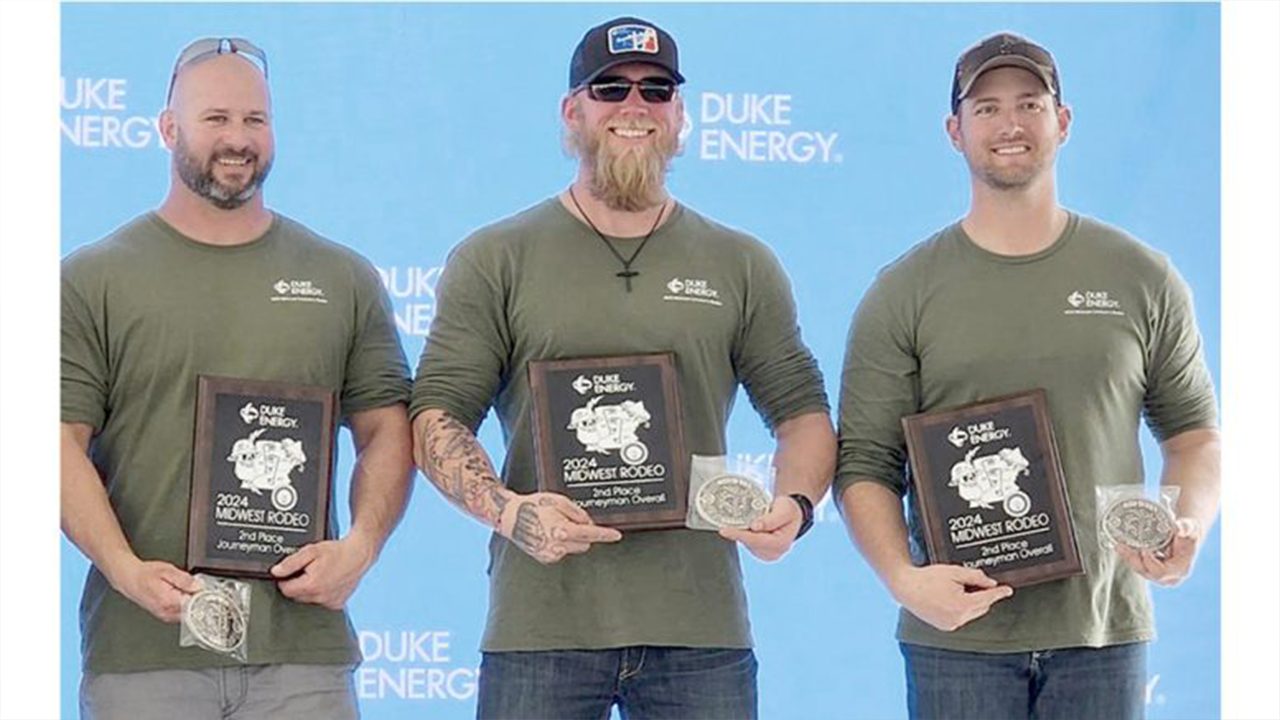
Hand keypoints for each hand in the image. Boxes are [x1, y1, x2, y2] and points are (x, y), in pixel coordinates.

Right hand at [111, 558, 201, 623]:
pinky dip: (183, 604)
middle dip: (196, 598)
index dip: (202, 595)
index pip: (195, 604)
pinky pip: (181, 612)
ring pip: (188, 611)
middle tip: (192, 585)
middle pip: (193, 609)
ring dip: (190, 601)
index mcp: (170, 602)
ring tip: (181, 588)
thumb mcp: (167, 570)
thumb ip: (184, 579)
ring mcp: (166, 616)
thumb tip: (199, 586)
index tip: (203, 588)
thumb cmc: (145, 574)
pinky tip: (178, 594)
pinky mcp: (165, 616)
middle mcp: (168, 612)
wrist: (129, 579)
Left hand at [271, 533, 376, 608]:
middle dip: (297, 584)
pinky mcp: (337, 604)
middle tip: (308, 570)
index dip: (285, 578)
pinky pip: (321, 601)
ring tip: (320, 574)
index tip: (293, 571)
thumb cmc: (338, 551)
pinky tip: (328, 581)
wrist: (359, 554)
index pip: (285, 589)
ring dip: (309, 590)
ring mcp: (329, 602)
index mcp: (311, 585)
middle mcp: (320, 597)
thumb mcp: (311, 551)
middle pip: (296, 595)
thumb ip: (290, 563)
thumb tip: (275, 572)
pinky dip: (321, 593)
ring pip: (308, 599)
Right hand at [497, 492, 621, 563]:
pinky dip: (561, 544)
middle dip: (583, 534)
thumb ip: (578, 514)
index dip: (605, 534)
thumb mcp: (560, 501)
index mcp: (563, 530)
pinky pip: (562, 551)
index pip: (591, 534)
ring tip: (555, 526)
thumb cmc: (533, 506)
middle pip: (584, 543)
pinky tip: (549, 534)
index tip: (616, 535)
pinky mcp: (546, 558)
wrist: (511, 517)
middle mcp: (557, 545)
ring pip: (574, 548)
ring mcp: (551, 553)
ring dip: (572, 539)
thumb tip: (589, 524)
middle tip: (569, 521)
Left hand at [719, 496, 802, 561]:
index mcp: (782, 543)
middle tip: (732, 517)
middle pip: (749, 542)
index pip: (756, 540)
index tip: (724, 531)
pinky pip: (747, 543)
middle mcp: (774, 553)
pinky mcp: (760, 553)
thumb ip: (771, 519)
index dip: (739, 534)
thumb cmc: (789, 511)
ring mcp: (767, 555)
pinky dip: (744, 534)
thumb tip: (754, 527)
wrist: (792, 515)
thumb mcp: (784, 509)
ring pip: (746, 543)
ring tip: (751, 518)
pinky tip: (749, 526)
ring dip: (742, 531)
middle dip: (739, 530)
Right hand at [888, 564, 1013, 631]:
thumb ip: (975, 577)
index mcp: (962, 605)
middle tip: (970, 582)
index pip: (988, 598)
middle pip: (982, 606)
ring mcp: (951, 624)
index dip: (999, 592)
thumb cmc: (927, 578)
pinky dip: (962, 608)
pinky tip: (948, 597)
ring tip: (954, 589)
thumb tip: (990, 583)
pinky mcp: (945, 626)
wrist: (906, 587)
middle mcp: (958, 618)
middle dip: (981, 595)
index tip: (1008, 590)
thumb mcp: (954, 571)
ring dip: (971, 602)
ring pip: (972, 612)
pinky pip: (962, 617)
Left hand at [1115, 517, 1202, 585]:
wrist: (1185, 536)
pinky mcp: (1152, 571)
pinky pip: (1138, 566)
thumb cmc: (1188, 532)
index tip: (1143, 549)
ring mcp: (1160, 576)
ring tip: (1119, 546)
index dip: (1150, 562)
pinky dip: (1130, 557)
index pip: (1161, 572)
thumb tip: (1179, 526)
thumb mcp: (1189, 527)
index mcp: (1181, 569)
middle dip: (1133, 559)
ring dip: (1129, 558)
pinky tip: (1121, 548)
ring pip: (1140, 570)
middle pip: (1147, 572)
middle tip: (1120, 546)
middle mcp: (1170, 577)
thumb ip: (1185, 527)